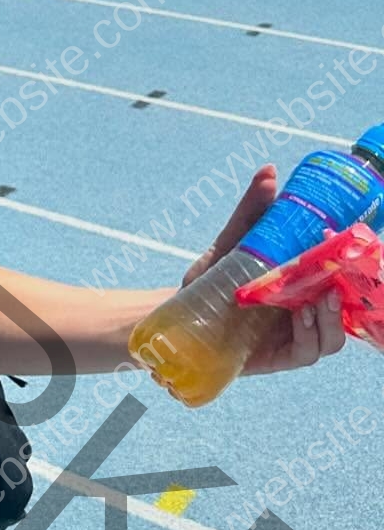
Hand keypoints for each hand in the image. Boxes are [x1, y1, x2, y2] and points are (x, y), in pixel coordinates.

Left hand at [181, 162, 347, 375]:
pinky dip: (310, 335)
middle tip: (334, 267)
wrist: (176, 316)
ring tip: (320, 297)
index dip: (351, 260)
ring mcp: (295, 336)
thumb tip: (269, 172)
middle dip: (350, 290)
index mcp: (305, 285)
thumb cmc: (210, 280)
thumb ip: (251, 212)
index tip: (332, 233)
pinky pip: (307, 352)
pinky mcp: (279, 357)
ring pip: (334, 335)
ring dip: (334, 317)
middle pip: (347, 308)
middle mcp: (307, 312)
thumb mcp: (231, 242)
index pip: (343, 277)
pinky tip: (300, 316)